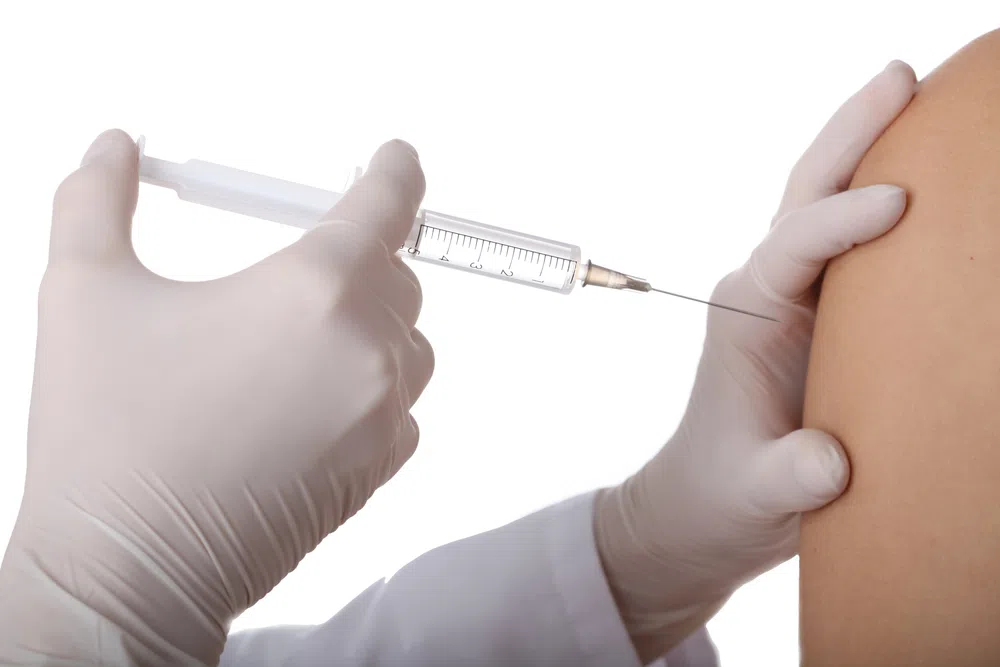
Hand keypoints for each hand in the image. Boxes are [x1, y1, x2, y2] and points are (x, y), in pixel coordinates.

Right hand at [0, 131, 432, 665]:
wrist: (128, 569)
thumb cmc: (108, 437)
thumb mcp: (83, 289)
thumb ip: (98, 199)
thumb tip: (112, 150)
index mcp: (312, 289)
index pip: (385, 205)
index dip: (397, 172)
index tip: (400, 160)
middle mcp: (364, 348)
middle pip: (398, 277)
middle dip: (360, 262)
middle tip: (305, 269)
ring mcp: (381, 414)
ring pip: (409, 344)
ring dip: (371, 328)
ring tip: (297, 344)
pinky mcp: (380, 468)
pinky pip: (403, 407)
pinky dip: (372, 390)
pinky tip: (309, 404)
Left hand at [594, 60, 917, 661]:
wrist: (705, 504)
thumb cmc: (723, 493)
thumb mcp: (753, 492)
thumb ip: (788, 475)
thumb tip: (830, 462)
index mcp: (743, 314)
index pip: (793, 247)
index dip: (843, 221)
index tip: (900, 203)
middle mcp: (764, 289)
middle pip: (806, 195)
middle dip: (850, 136)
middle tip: (899, 77)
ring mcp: (791, 297)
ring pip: (826, 205)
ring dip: (869, 149)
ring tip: (920, 94)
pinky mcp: (817, 314)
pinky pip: (851, 244)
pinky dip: (883, 202)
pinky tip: (927, 180)